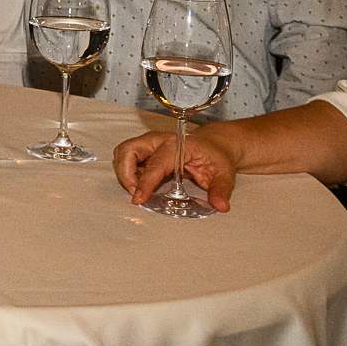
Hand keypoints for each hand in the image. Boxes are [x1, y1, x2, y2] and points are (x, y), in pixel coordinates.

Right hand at [114, 125, 241, 212]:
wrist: (213, 145)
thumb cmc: (215, 155)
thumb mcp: (224, 173)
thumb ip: (221, 189)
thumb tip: (221, 205)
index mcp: (177, 145)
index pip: (155, 163)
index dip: (145, 182)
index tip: (139, 198)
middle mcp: (159, 140)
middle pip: (128, 150)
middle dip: (125, 174)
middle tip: (136, 193)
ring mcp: (150, 143)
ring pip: (123, 153)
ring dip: (124, 173)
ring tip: (138, 189)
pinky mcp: (146, 150)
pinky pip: (127, 158)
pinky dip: (128, 173)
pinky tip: (142, 184)